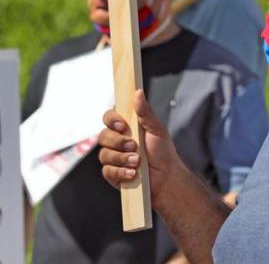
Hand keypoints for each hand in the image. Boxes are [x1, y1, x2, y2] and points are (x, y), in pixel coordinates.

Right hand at [98, 89, 181, 204]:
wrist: (166, 177)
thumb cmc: (162, 151)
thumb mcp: (156, 128)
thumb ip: (145, 112)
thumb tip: (138, 92)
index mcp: (126, 127)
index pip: (108, 118)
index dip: (111, 120)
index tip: (122, 125)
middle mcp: (117, 141)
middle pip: (102, 136)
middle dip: (118, 142)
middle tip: (133, 146)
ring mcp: (113, 158)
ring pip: (104, 154)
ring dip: (122, 158)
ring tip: (137, 161)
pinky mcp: (112, 174)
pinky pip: (107, 171)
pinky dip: (120, 172)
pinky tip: (132, 173)